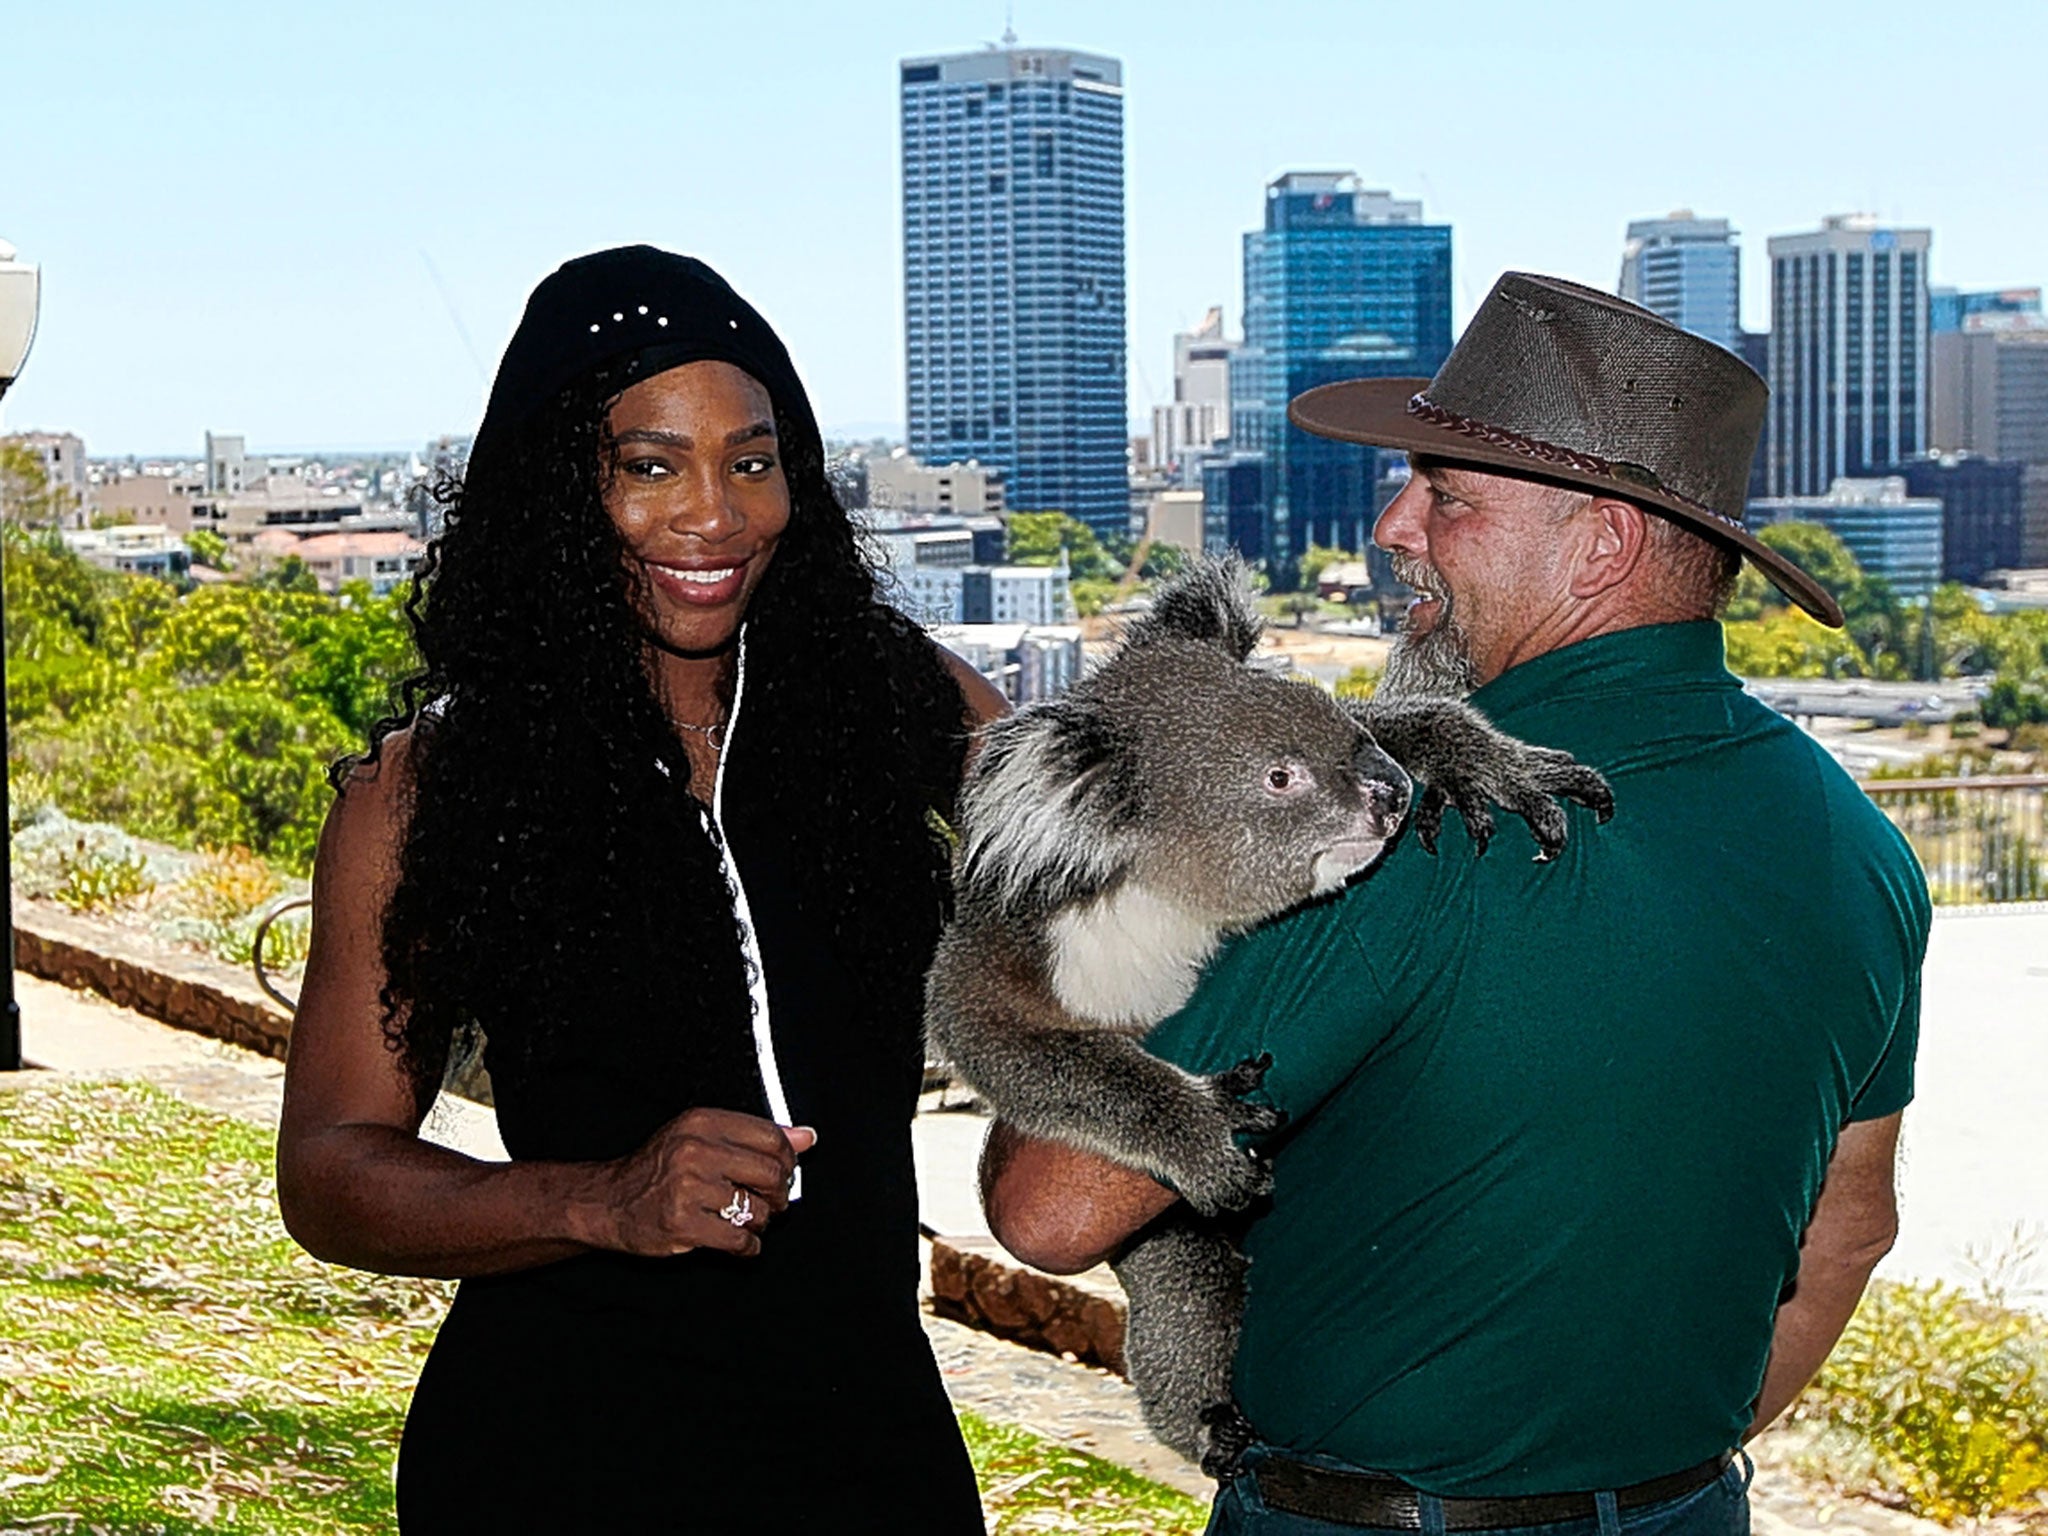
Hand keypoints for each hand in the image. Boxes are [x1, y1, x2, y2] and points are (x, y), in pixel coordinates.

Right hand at [581, 1108, 816, 1257]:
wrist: (609, 1202)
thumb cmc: (659, 1169)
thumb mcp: (702, 1138)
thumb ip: (756, 1136)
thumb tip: (807, 1137)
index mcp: (703, 1122)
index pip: (771, 1137)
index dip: (788, 1159)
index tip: (784, 1172)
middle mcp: (695, 1150)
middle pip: (771, 1173)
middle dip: (779, 1194)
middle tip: (771, 1202)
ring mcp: (688, 1188)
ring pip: (758, 1210)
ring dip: (760, 1222)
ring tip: (745, 1220)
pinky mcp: (683, 1225)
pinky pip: (739, 1240)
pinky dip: (748, 1246)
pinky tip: (741, 1242)